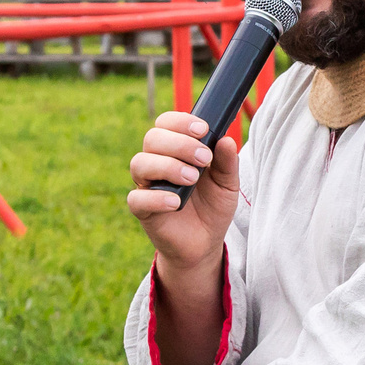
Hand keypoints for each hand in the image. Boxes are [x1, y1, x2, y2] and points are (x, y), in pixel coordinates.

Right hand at [126, 112, 240, 273]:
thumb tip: (227, 140)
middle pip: (152, 138)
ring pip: (140, 163)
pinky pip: (137, 198)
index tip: (203, 130)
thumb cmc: (212, 207)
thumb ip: (227, 163)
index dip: (181, 122)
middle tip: (204, 159)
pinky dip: (156, 197)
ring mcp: (147, 185)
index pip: (167, 123)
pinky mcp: (142, 209)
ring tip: (192, 179)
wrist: (205, 243)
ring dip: (168, 166)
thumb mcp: (227, 184)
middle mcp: (157, 162)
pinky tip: (175, 202)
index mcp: (175, 150)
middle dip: (180, 144)